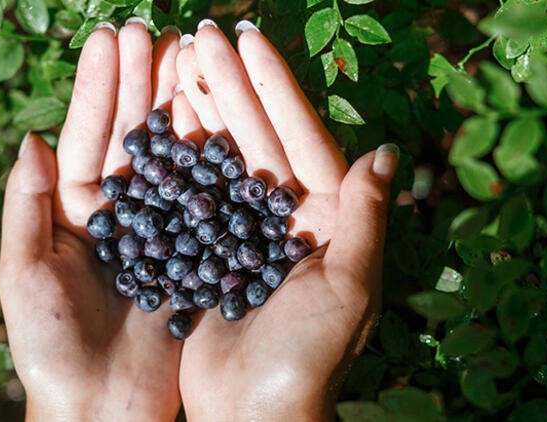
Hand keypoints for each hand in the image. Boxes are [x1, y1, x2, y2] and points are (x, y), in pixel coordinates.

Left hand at [0, 20, 184, 420]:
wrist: (102, 411)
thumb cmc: (52, 350)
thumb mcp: (25, 276)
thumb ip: (25, 208)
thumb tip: (32, 140)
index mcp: (74, 212)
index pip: (87, 137)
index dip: (97, 87)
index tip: (111, 37)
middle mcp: (118, 213)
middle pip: (131, 136)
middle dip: (139, 81)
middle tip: (155, 28)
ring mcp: (159, 229)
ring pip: (170, 157)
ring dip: (177, 105)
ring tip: (189, 53)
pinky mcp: (193, 252)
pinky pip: (203, 197)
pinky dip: (212, 156)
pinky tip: (222, 115)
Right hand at [170, 21, 399, 419]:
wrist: (250, 415)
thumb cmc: (305, 358)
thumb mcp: (347, 288)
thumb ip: (363, 218)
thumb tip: (385, 152)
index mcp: (325, 220)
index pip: (303, 139)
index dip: (276, 89)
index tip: (247, 41)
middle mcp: (286, 218)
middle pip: (259, 138)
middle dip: (233, 85)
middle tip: (201, 34)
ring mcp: (243, 231)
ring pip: (222, 157)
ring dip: (204, 109)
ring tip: (180, 61)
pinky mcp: (207, 249)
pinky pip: (193, 192)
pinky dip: (179, 155)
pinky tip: (161, 117)